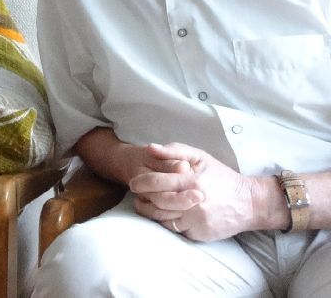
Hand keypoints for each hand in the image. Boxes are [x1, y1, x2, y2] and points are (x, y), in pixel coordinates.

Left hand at [129, 142, 257, 240]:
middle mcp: (193, 202)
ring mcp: (196, 220)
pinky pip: (175, 229)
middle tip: (137, 194)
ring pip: (163, 218)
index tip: (133, 182)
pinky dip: (166, 222)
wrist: (249, 203)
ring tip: (145, 203)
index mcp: (191, 181)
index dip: (140, 182)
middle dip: (142, 198)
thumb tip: (149, 148)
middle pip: (156, 202)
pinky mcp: (200, 234)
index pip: (156, 182)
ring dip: (150, 211)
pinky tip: (163, 214)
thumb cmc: (221, 176)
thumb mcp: (200, 157)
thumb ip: (174, 151)